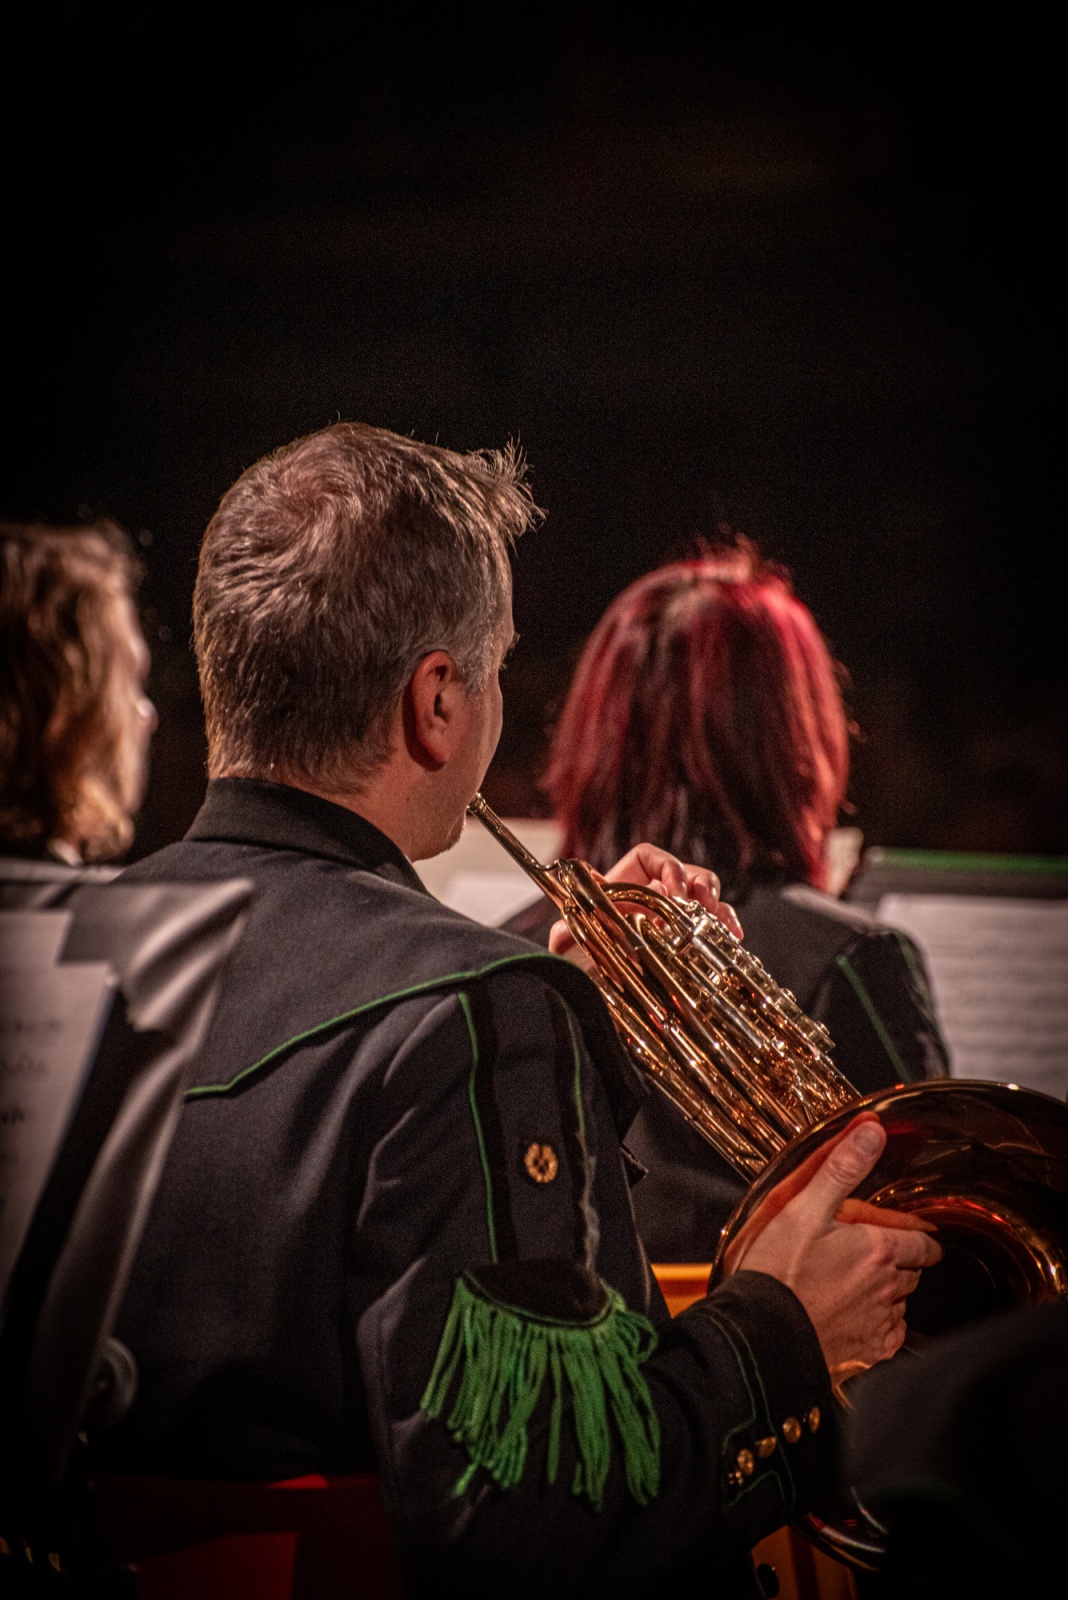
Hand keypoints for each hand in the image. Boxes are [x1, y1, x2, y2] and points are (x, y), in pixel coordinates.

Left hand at [548, 843, 742, 958]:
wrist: (591, 981)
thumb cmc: (579, 953)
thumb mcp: (571, 940)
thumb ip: (566, 930)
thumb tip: (565, 923)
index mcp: (626, 884)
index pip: (649, 857)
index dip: (666, 866)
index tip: (673, 890)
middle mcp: (652, 895)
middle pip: (686, 874)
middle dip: (699, 884)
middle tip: (702, 903)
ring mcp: (673, 916)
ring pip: (704, 897)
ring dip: (717, 904)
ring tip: (722, 921)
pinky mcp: (687, 938)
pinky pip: (712, 924)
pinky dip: (725, 925)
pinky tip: (734, 936)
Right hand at [732, 1114, 942, 1380]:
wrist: (761, 1336)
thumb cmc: (776, 1273)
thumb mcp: (803, 1207)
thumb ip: (842, 1167)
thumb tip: (872, 1130)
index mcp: (879, 1248)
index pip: (923, 1241)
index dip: (917, 1235)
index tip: (909, 1233)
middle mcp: (888, 1287)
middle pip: (912, 1272)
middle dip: (899, 1261)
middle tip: (868, 1253)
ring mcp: (878, 1323)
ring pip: (900, 1303)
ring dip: (888, 1292)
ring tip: (854, 1283)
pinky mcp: (867, 1353)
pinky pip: (889, 1336)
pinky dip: (879, 1325)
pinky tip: (853, 1316)